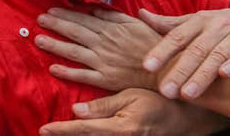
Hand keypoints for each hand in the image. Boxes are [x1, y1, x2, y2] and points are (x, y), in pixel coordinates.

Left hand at [34, 8, 161, 90]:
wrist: (163, 68)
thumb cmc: (151, 44)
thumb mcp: (136, 23)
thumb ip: (114, 16)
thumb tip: (94, 8)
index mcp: (111, 29)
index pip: (83, 19)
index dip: (66, 14)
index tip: (51, 9)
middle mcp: (104, 44)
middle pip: (75, 32)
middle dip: (55, 25)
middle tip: (39, 20)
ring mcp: (103, 62)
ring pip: (74, 52)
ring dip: (55, 45)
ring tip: (38, 40)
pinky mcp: (105, 78)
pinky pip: (83, 75)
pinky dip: (67, 72)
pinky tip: (53, 68)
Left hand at [38, 88, 229, 135]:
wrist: (184, 119)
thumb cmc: (160, 102)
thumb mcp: (133, 97)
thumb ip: (104, 105)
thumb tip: (77, 111)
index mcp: (119, 128)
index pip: (83, 129)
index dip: (62, 129)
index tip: (44, 128)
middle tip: (44, 132)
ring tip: (57, 133)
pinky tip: (81, 132)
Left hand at [142, 9, 229, 99]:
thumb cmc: (218, 25)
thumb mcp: (195, 21)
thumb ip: (169, 24)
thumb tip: (141, 15)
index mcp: (199, 21)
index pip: (177, 36)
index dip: (162, 51)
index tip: (147, 66)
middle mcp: (216, 27)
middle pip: (196, 50)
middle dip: (180, 71)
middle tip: (166, 91)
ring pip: (217, 55)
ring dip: (203, 75)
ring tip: (188, 94)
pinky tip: (225, 74)